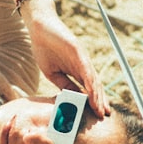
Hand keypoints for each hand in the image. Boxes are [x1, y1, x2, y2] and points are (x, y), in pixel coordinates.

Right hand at [22, 0, 109, 117]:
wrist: (38, 28)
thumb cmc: (44, 49)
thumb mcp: (52, 73)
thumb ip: (64, 84)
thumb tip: (73, 98)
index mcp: (76, 70)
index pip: (88, 88)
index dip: (94, 101)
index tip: (97, 114)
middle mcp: (82, 64)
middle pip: (94, 85)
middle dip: (100, 100)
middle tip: (103, 115)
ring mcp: (81, 57)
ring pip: (92, 79)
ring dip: (97, 95)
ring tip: (100, 108)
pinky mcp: (78, 50)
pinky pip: (85, 68)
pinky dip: (89, 81)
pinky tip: (92, 92)